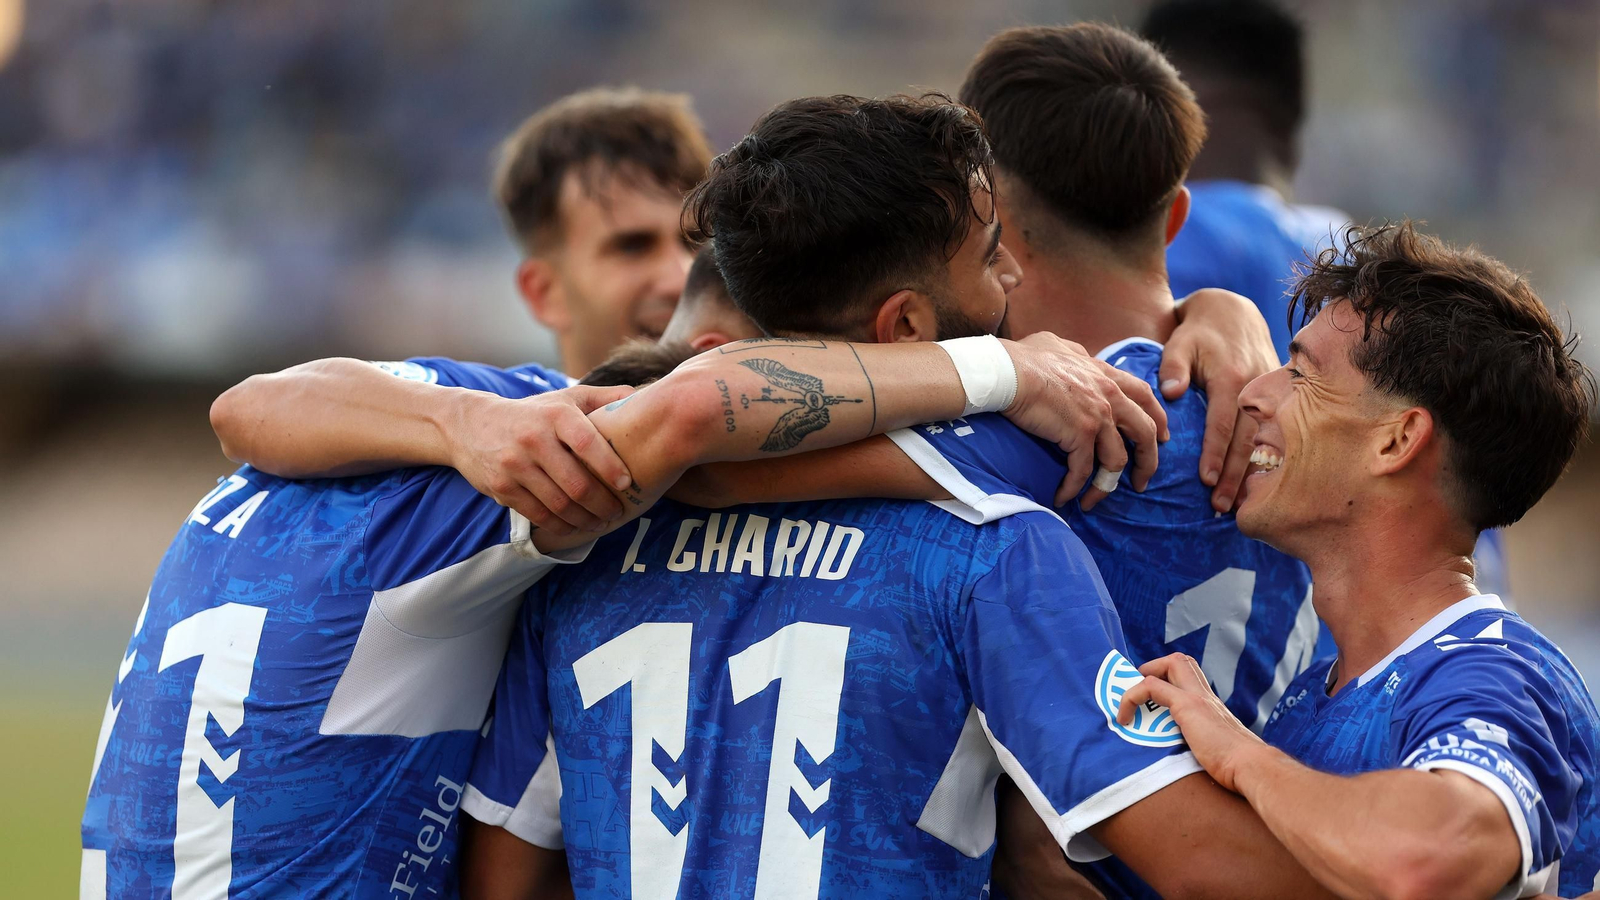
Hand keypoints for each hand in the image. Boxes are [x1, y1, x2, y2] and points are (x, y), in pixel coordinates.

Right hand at [441, 384, 635, 535]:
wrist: (471, 424)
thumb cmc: (533, 413)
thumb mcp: (564, 398)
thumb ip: (603, 398)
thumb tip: (643, 396)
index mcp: (555, 415)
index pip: (587, 443)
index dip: (610, 467)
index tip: (628, 483)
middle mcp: (533, 439)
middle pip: (575, 482)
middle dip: (602, 503)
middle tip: (618, 511)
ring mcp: (515, 465)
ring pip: (558, 503)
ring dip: (585, 519)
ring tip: (601, 521)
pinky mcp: (502, 487)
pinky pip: (538, 514)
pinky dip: (561, 525)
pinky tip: (576, 526)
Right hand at [1001, 331, 1169, 509]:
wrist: (1008, 371)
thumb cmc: (1024, 357)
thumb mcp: (1058, 345)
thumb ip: (1075, 353)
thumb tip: (1076, 355)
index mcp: (1106, 375)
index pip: (1144, 396)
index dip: (1157, 418)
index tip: (1162, 437)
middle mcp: (1110, 395)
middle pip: (1145, 432)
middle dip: (1149, 460)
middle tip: (1142, 480)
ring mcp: (1098, 416)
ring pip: (1117, 460)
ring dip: (1108, 485)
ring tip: (1094, 500)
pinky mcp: (1080, 434)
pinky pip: (1083, 470)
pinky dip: (1074, 488)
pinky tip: (1063, 497)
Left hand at [1116, 652, 1266, 792]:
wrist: (1251, 766)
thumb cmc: (1237, 767)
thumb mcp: (1216, 749)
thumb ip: (1203, 744)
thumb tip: (1187, 759)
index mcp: (1211, 706)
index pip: (1190, 676)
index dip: (1167, 678)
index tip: (1151, 699)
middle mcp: (1205, 696)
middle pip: (1181, 661)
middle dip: (1154, 669)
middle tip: (1138, 694)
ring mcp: (1198, 697)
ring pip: (1170, 663)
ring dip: (1143, 679)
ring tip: (1127, 705)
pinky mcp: (1188, 706)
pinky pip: (1151, 687)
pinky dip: (1131, 697)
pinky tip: (1123, 718)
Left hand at [1162, 289, 1277, 511]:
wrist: (1233, 312)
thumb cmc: (1198, 333)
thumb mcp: (1179, 343)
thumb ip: (1173, 367)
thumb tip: (1171, 393)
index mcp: (1232, 378)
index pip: (1223, 424)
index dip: (1215, 454)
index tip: (1206, 481)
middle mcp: (1256, 388)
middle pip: (1246, 441)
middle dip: (1234, 475)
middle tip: (1220, 507)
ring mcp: (1270, 394)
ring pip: (1263, 441)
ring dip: (1249, 474)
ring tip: (1237, 504)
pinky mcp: (1277, 398)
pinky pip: (1272, 434)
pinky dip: (1264, 459)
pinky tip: (1256, 484)